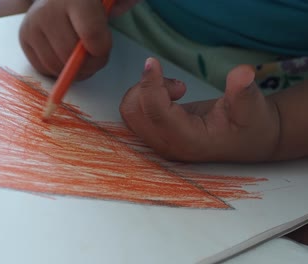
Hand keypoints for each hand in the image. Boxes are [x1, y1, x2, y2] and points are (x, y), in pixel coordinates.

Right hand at [19, 0, 138, 79]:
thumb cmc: (91, 1)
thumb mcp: (110, 0)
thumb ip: (123, 2)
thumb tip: (125, 6)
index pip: (92, 36)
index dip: (101, 51)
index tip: (103, 48)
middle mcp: (48, 9)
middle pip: (72, 56)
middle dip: (89, 64)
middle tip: (94, 56)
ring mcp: (32, 24)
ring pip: (56, 66)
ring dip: (73, 70)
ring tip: (80, 57)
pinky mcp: (24, 37)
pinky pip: (43, 68)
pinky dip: (58, 69)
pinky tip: (64, 56)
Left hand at [120, 58, 280, 161]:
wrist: (249, 139)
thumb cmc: (251, 123)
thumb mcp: (253, 106)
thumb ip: (243, 90)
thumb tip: (243, 73)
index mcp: (189, 141)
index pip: (156, 113)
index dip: (150, 85)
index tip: (153, 61)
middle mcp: (168, 145)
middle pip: (135, 112)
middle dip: (148, 87)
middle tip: (180, 85)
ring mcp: (159, 142)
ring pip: (129, 112)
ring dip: (144, 91)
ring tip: (176, 90)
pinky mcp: (154, 135)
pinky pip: (133, 113)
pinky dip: (142, 96)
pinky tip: (168, 95)